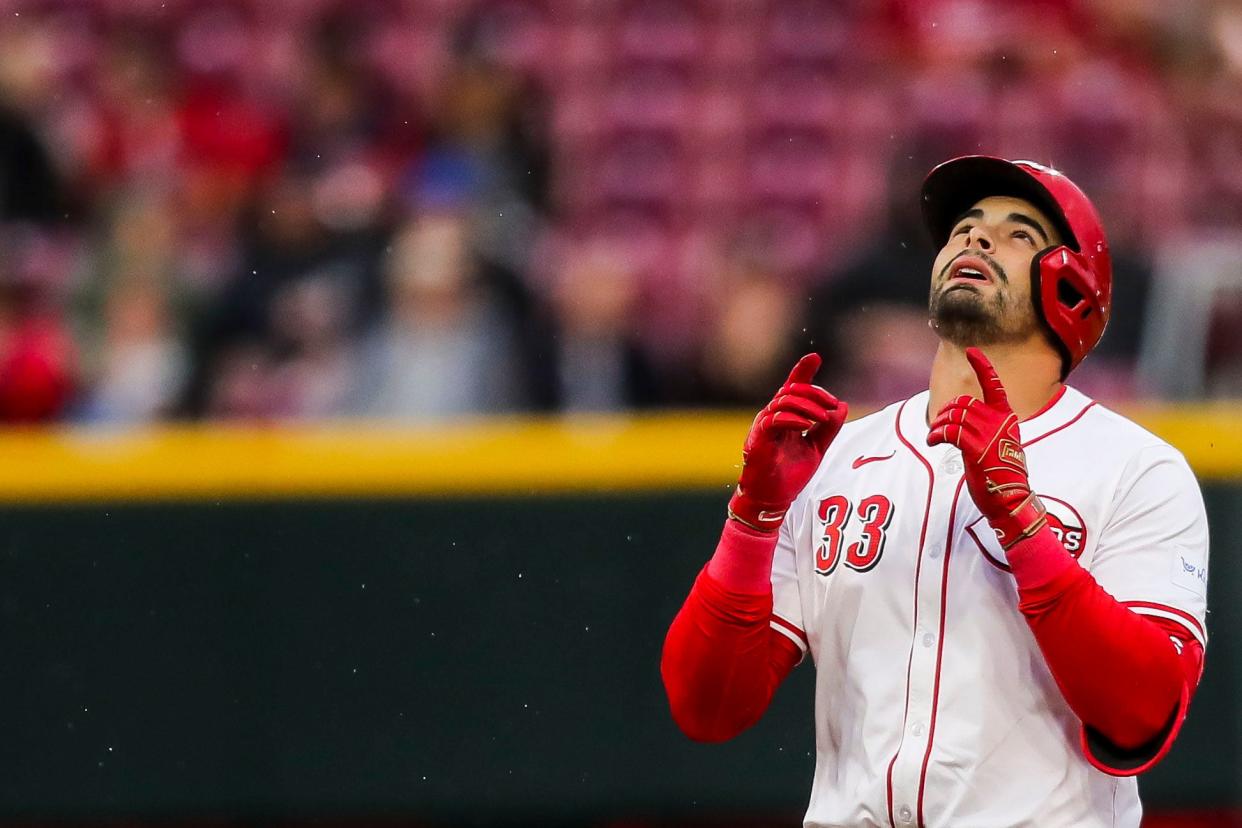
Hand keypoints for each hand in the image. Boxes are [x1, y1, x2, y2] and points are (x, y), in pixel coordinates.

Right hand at [728, 354, 847, 532]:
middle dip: (815, 393)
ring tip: (823, 417)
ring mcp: (764, 425)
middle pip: (792, 390)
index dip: (802, 370)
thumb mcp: (817, 448)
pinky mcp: (759, 438)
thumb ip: (829, 428)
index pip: (793, 388)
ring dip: (807, 405)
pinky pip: (774, 419)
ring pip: (784, 400)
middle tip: (833, 404)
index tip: (815, 357)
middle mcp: (773, 416)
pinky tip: (806, 425)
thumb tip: (843, 406)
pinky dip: (793, 418)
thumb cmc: (790, 473)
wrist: (773, 498)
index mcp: (786, 416)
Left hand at [927, 347, 1047, 548]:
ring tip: (934, 437)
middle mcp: (1000, 421)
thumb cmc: (1002, 476)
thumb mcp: (999, 444)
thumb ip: (987, 427)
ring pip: (953, 416)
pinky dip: (936, 434)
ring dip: (938, 425)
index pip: (995, 385)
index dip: (982, 366)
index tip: (972, 351)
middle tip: (938, 428)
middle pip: (963, 402)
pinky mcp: (977, 449)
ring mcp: (990, 434)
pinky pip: (949, 431)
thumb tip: (961, 420)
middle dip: (945, 412)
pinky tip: (933, 442)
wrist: (1011, 500)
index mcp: (1007, 418)